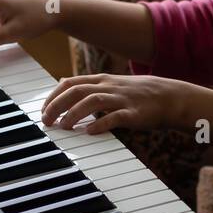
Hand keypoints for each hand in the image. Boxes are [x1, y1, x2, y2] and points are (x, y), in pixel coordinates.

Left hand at [40, 73, 185, 134]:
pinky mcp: (133, 113)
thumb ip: (88, 85)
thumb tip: (63, 83)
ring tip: (64, 127)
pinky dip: (99, 124)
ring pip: (92, 101)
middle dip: (57, 106)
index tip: (43, 111)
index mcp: (101, 80)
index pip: (69, 83)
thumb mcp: (111, 84)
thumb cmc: (138, 94)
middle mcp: (109, 87)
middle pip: (76, 91)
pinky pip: (114, 117)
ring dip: (74, 114)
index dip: (52, 97)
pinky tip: (90, 132)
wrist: (170, 97)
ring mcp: (121, 99)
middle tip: (47, 121)